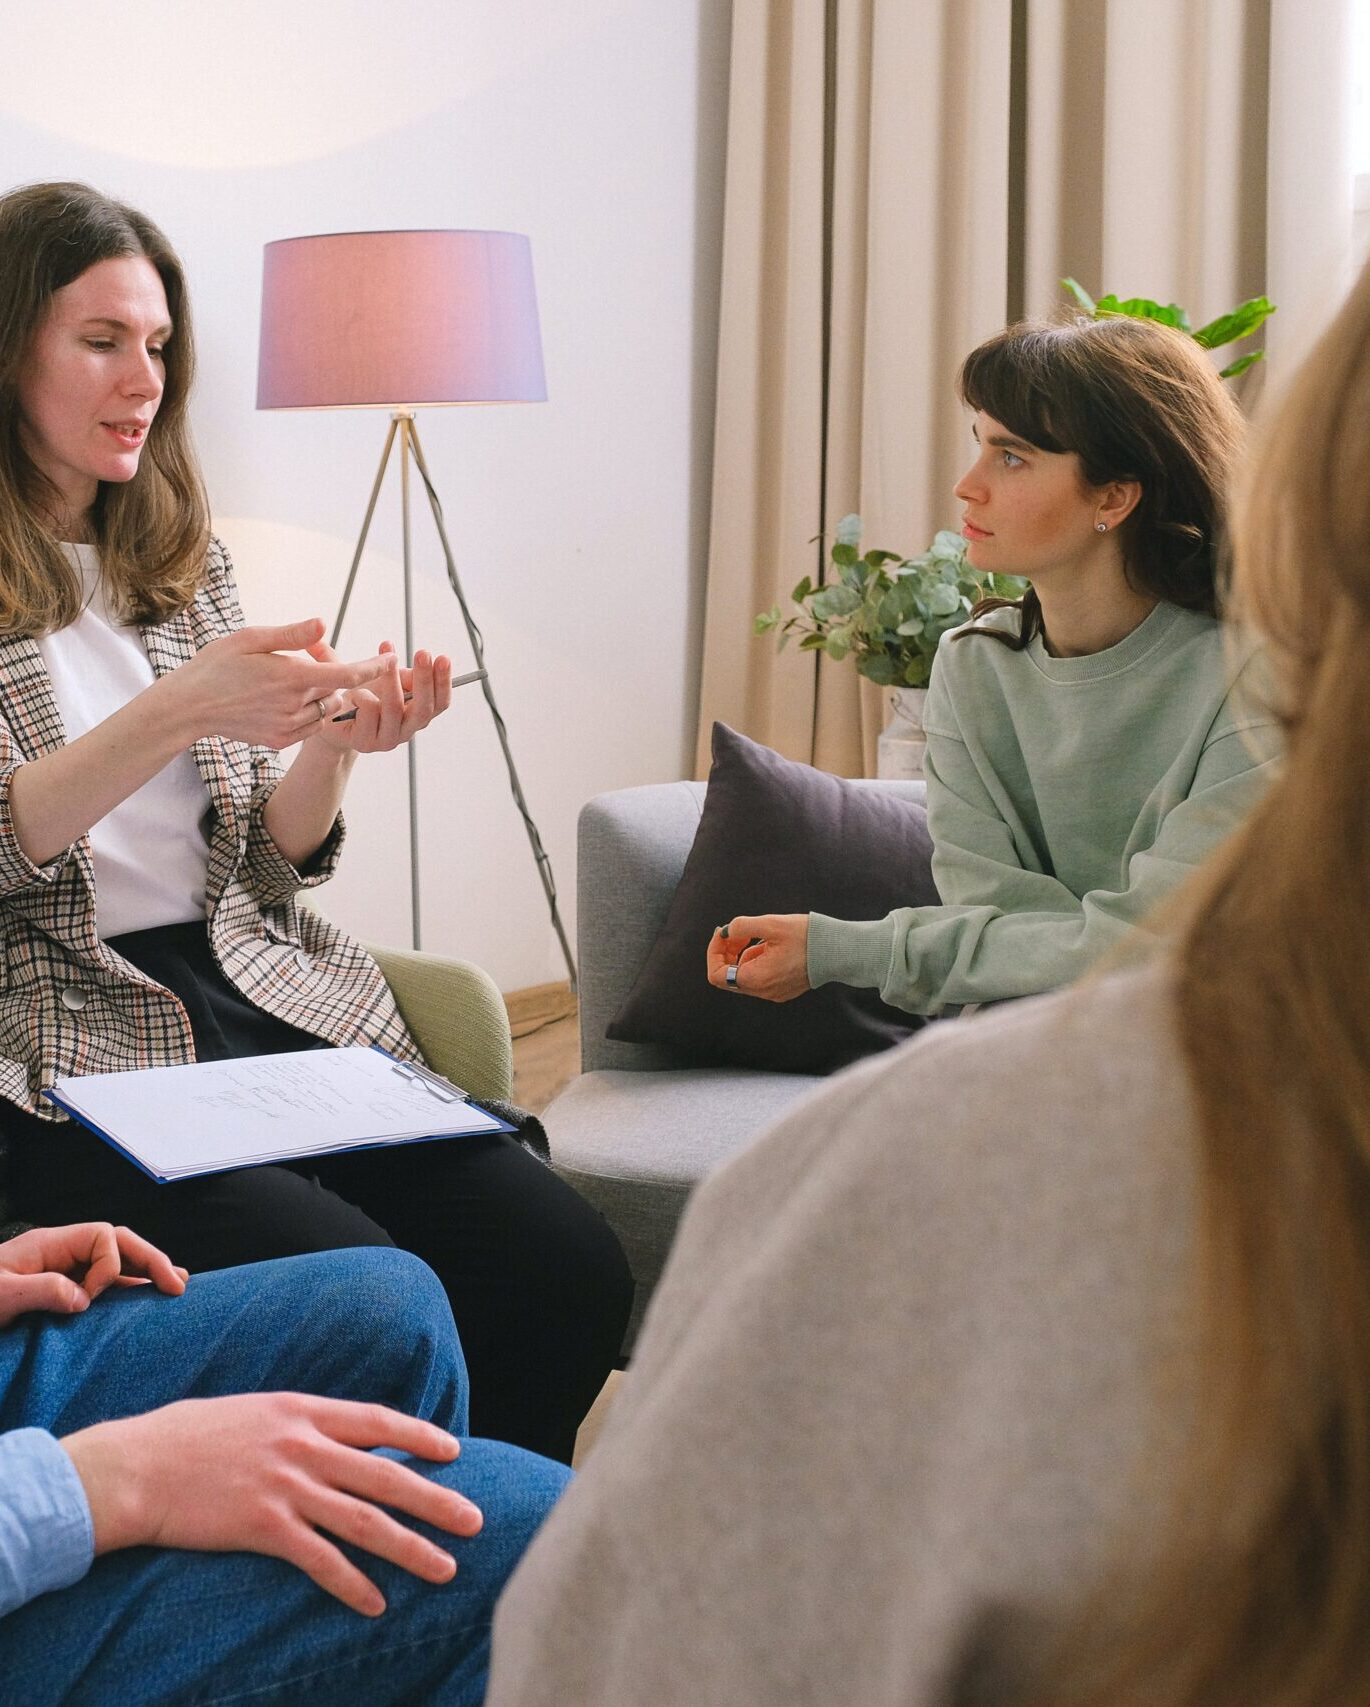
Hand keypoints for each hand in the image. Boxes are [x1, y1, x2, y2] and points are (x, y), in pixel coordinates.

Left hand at [0, 1223, 186, 1327]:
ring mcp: (63, 1274)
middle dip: (150, 1260)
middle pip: (119, 1244)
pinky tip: (147, 1302)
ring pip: (116, 1265)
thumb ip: (40, 1289)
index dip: (109, 1264)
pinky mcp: (61, 1296)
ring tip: (177, 1287)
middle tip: (177, 1285)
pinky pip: (103, 1288)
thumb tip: (84, 1297)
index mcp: (49, 1245)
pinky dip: (129, 1292)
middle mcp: (61, 1254)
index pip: (102, 1236)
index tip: (90, 1300)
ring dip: (146, 1274)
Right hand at [62, 1394, 481, 1616]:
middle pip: (385, 1474)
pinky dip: (351, 1583)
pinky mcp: (263, 1527)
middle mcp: (303, 1445)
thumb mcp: (253, 1411)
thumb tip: (332, 1436)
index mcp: (302, 1410)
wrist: (138, 1466)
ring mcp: (286, 1486)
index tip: (454, 1451)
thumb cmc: (189, 1436)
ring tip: (444, 1568)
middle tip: (475, 1520)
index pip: (378, 1420)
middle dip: (436, 1499)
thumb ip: (297, 1423)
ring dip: (409, 1547)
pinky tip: (375, 1603)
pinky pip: (320, 1560)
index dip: (419, 1436)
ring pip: (365, 1520)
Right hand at [166, 618, 390, 748]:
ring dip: (322, 697)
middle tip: (303, 664)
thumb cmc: (218, 664)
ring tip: (291, 683)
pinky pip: (310, 727)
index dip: (373, 667)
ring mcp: (288, 728)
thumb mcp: (251, 638)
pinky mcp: (280, 742)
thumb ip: (292, 634)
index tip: (392, 659)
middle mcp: (294, 706)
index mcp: (291, 677)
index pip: (346, 674)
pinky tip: (282, 703)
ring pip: (326, 711)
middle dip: (333, 677)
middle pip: (337, 691)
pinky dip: (308, 714)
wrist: (189, 707)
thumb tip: (325, 623)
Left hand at [306, 638, 452, 753]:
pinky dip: (362, 694)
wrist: (332, 721)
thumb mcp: (387, 680)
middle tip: (423, 653)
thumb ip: (405, 675)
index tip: (443, 658)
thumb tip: (421, 665)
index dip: (444, 682)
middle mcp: (407, 731)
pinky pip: (368, 711)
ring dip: (392, 680)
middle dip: (425, 679)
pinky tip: (354, 693)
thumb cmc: (363, 697)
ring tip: (386, 661)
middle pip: (424, 709)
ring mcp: (387, 739)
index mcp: (417, 716)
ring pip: (395, 708)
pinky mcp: (365, 742)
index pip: (440, 703)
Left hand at [707, 914, 811, 1001]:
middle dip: (728, 951)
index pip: (717, 975)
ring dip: (744, 954)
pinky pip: (760, 976)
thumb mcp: (771, 924)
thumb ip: (742, 926)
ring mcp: (774, 992)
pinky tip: (771, 945)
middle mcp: (763, 991)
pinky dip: (757, 960)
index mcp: (757, 979)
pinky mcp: (783, 989)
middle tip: (739, 931)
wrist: (839, 950)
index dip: (714, 952)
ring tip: (761, 936)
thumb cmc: (807, 937)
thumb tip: (726, 932)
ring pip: (745, 975)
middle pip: (729, 975)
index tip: (723, 933)